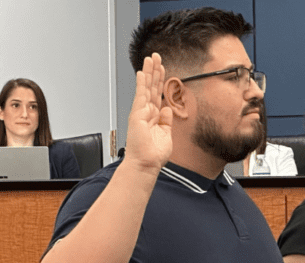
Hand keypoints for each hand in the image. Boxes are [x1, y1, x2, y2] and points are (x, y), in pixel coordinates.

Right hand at [125, 53, 172, 173]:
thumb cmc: (153, 155)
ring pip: (146, 87)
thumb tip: (167, 109)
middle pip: (151, 87)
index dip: (160, 80)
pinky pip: (140, 95)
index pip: (157, 94)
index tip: (162, 68)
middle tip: (155, 56)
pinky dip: (142, 84)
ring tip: (151, 58)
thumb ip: (166, 121)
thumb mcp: (166, 135)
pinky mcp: (137, 114)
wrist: (146, 164)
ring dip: (148, 72)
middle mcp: (146, 112)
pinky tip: (142, 73)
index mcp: (153, 116)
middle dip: (154, 71)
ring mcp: (140, 112)